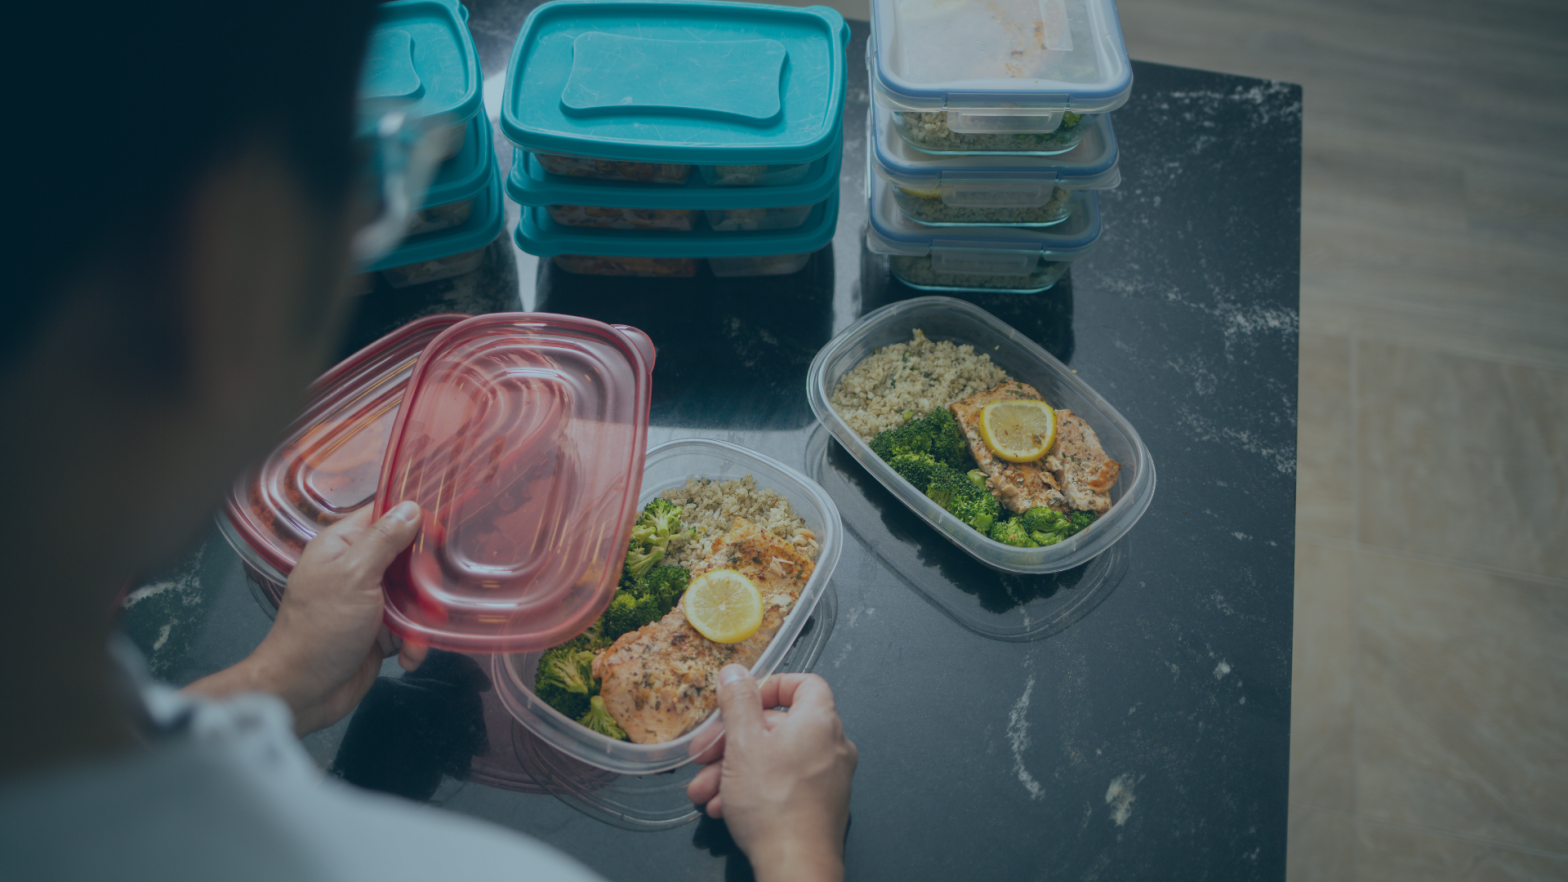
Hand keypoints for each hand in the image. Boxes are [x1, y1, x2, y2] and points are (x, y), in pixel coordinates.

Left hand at [185, 503, 424, 733]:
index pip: (386, 517)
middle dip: (425, 582)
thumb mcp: (354, 576)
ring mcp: (371, 600)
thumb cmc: (321, 629)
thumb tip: (411, 507)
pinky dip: (415, 641)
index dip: (415, 522)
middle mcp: (358, 568)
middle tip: (427, 599)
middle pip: (409, 557)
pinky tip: (408, 656)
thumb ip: (384, 540)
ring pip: (416, 594)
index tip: (438, 537)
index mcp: (343, 545)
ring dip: (422, 618)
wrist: (304, 691)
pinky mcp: (382, 631)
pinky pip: (412, 626)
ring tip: (415, 638)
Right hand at [687, 667, 856, 881]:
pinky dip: (754, 790)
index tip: (742, 700)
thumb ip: (738, 702)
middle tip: (704, 754)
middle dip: (733, 741)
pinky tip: (724, 808)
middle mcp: (832, 746)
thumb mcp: (743, 744)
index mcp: (819, 721)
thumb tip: (735, 672)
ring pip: (775, 760)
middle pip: (778, 727)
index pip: (804, 683)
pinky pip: (784, 785)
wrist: (796, 866)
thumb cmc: (773, 803)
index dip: (771, 686)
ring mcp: (829, 778)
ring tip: (705, 791)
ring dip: (735, 770)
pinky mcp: (820, 806)